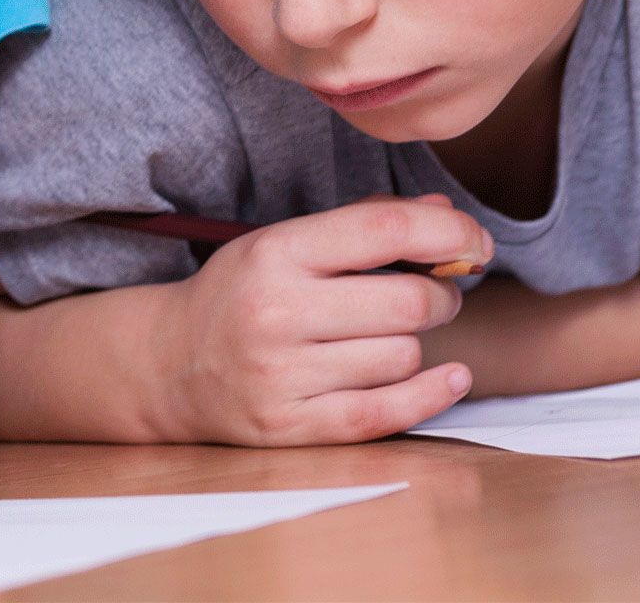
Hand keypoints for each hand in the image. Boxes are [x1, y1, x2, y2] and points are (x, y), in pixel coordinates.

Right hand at [156, 195, 491, 444]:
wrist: (166, 364)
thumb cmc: (239, 295)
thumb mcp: (282, 243)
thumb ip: (362, 224)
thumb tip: (444, 213)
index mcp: (273, 252)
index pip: (385, 230)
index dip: (449, 231)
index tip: (474, 242)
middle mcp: (275, 312)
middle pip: (409, 302)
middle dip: (441, 297)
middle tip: (432, 296)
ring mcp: (280, 374)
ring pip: (403, 357)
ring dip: (413, 346)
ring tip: (387, 337)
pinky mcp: (289, 426)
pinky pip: (385, 413)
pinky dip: (429, 395)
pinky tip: (448, 378)